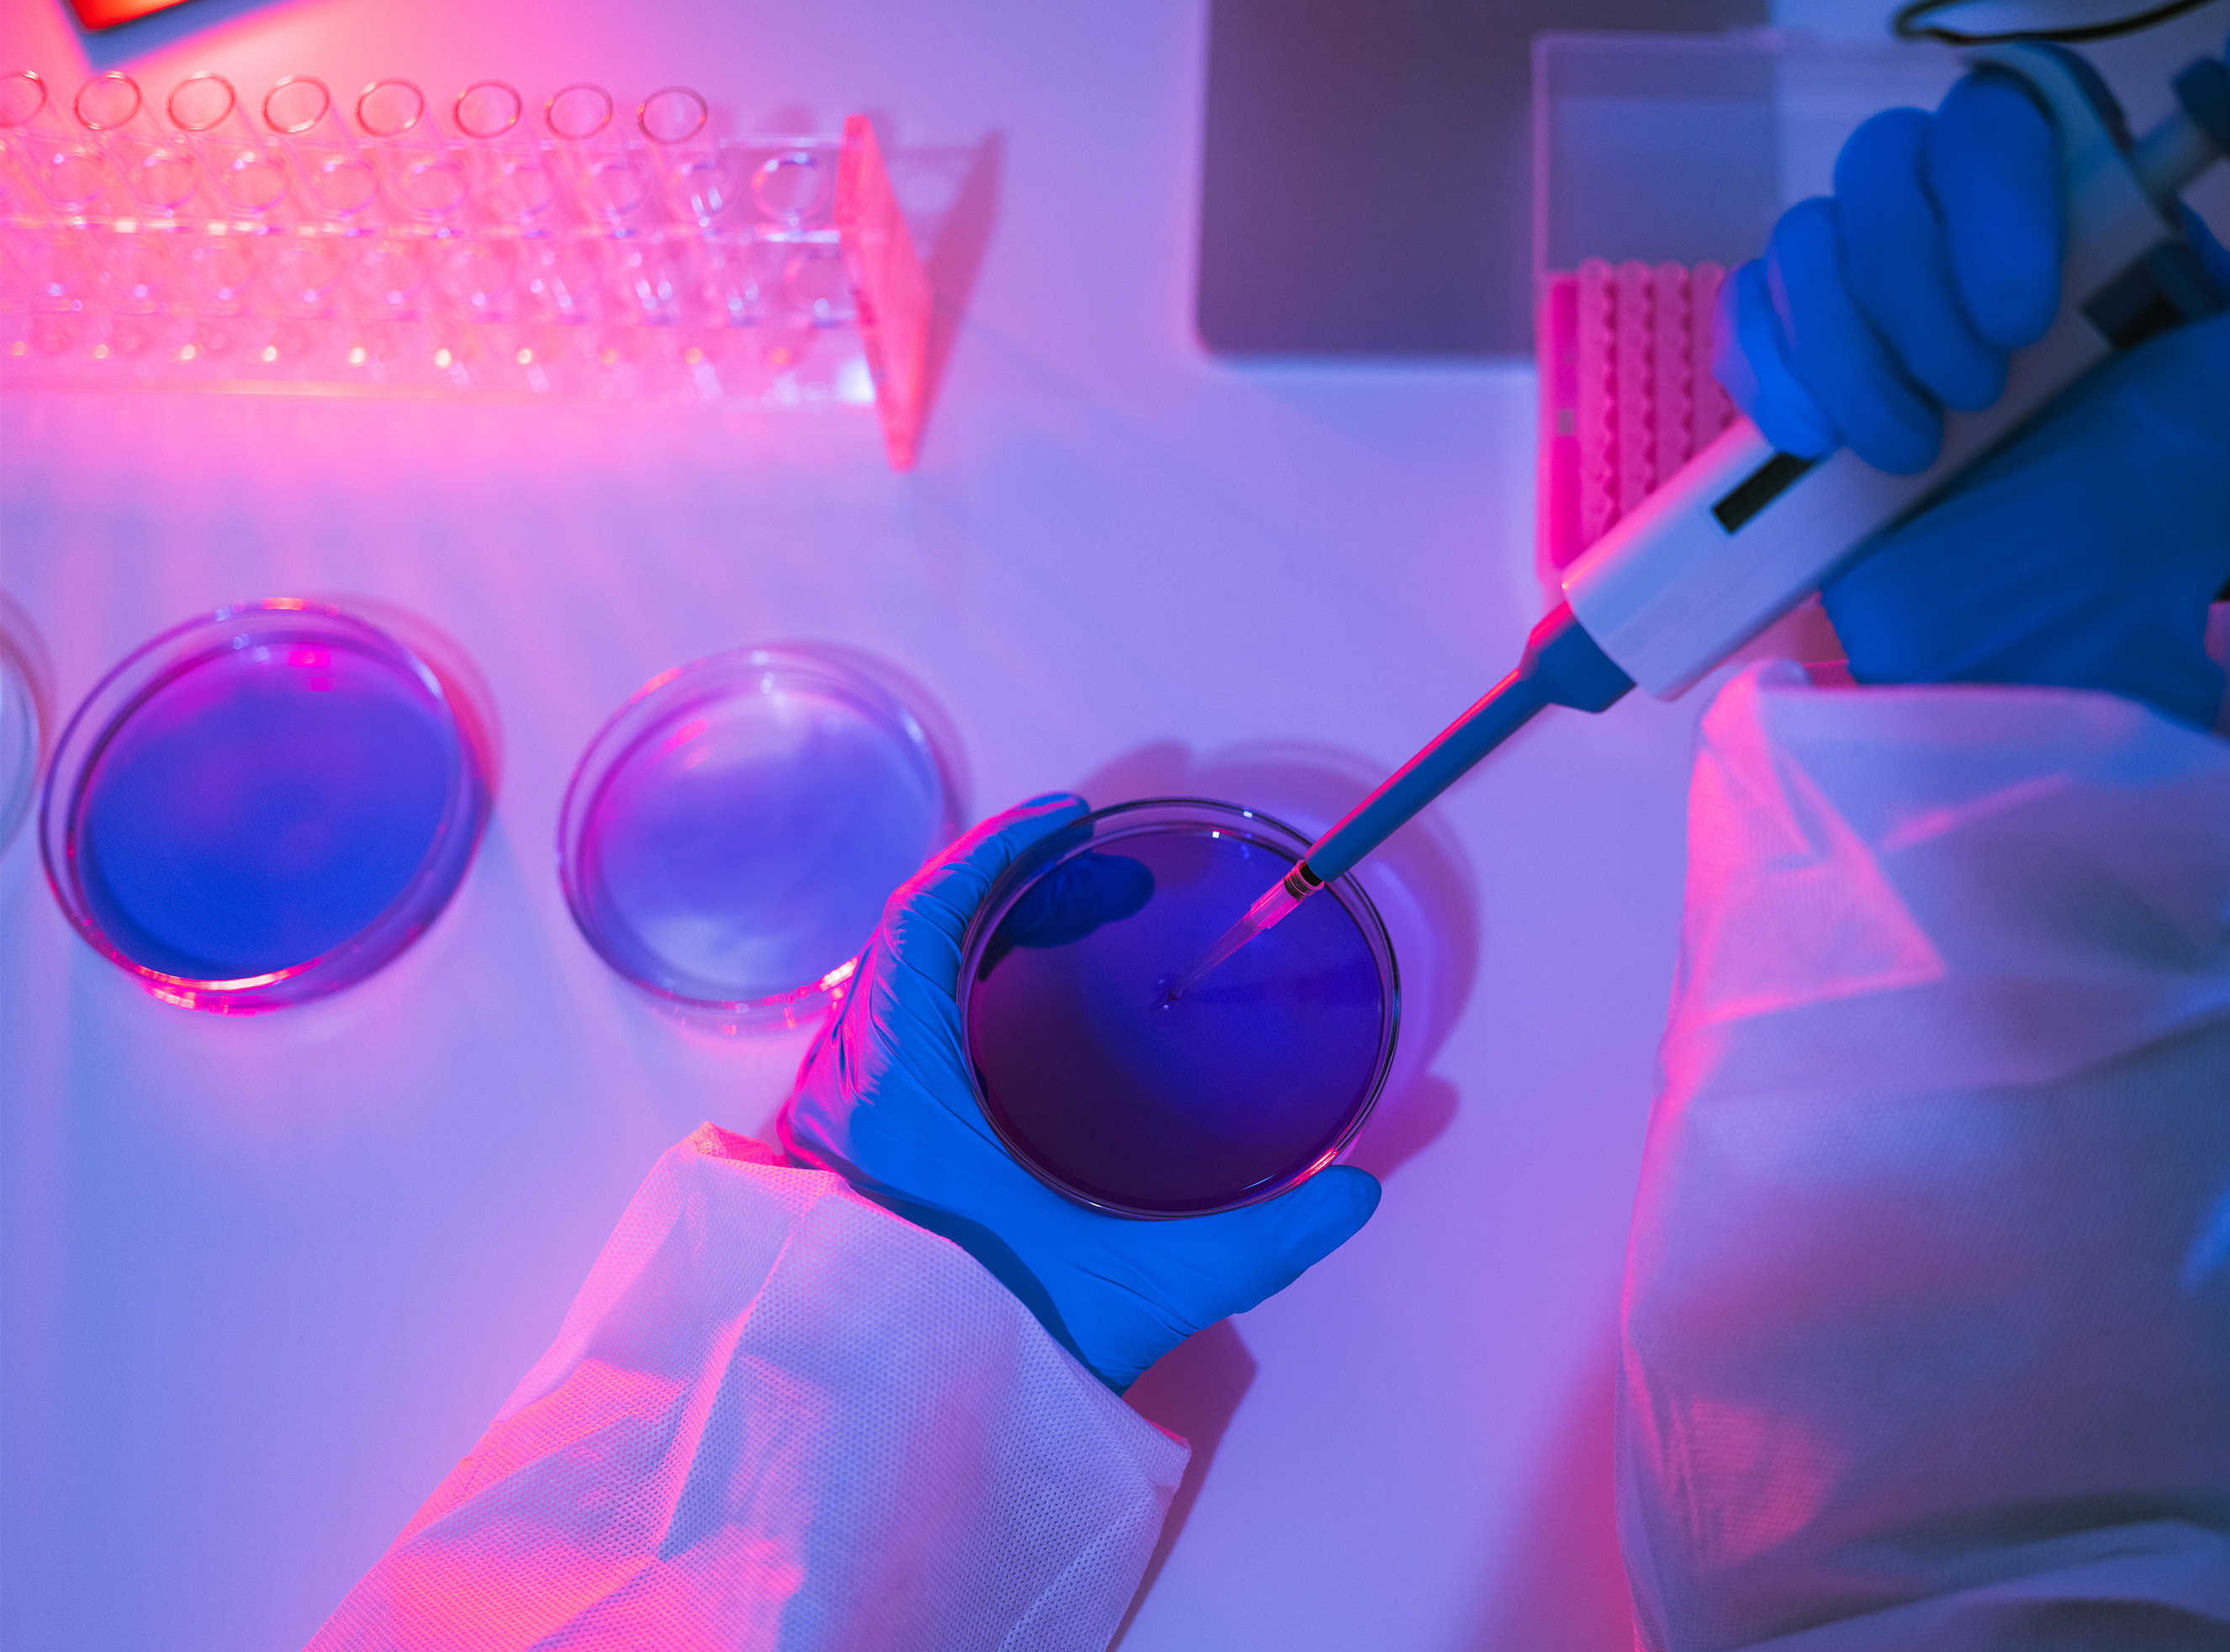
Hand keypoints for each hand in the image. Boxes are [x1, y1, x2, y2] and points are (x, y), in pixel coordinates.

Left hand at [780, 793, 1381, 1391]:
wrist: (864, 1474)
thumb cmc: (975, 1368)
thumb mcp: (1133, 1298)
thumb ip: (1257, 1242)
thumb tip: (1357, 1190)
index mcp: (892, 1093)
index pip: (924, 917)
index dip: (991, 848)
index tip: (1065, 817)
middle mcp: (833, 1100)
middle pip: (899, 945)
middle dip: (993, 892)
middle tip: (1086, 883)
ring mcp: (810, 1144)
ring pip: (876, 1002)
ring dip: (956, 954)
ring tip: (1046, 946)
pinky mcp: (815, 1189)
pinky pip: (865, 1057)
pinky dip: (927, 1014)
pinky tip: (990, 1050)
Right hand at [1715, 17, 2229, 727]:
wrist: (2032, 651)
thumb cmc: (2166, 518)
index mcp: (2083, 223)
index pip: (2010, 110)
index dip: (2003, 188)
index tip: (2039, 306)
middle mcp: (1969, 250)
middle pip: (1896, 158)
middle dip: (1925, 280)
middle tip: (1983, 387)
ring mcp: (1872, 316)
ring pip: (1812, 234)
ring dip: (1858, 348)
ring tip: (1915, 450)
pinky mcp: (1797, 381)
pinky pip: (1747, 313)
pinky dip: (1780, 376)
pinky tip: (1826, 443)